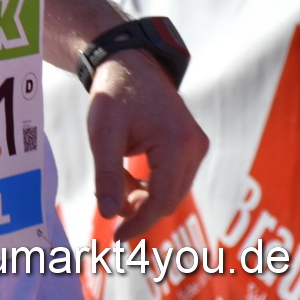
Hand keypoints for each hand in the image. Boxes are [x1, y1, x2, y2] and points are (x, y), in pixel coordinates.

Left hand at [86, 50, 207, 241]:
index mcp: (178, 143)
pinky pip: (171, 177)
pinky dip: (148, 183)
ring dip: (142, 195)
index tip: (118, 236)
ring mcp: (196, 146)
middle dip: (139, 209)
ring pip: (171, 190)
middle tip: (110, 213)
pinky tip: (126, 175)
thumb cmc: (114, 96)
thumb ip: (107, 175)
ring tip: (114, 180)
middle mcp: (195, 146)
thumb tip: (107, 214)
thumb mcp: (103, 134)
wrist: (128, 64)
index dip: (140, 221)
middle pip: (169, 197)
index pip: (162, 198)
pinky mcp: (191, 146)